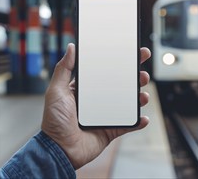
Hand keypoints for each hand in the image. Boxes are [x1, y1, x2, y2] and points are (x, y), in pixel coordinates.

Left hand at [41, 43, 150, 168]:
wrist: (58, 149)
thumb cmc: (54, 121)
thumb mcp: (56, 91)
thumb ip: (64, 69)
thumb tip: (71, 47)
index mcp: (88, 89)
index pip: (107, 72)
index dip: (121, 62)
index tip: (133, 53)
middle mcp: (100, 100)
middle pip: (123, 85)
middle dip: (136, 78)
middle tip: (142, 74)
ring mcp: (107, 115)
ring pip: (129, 103)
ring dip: (140, 98)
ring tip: (143, 96)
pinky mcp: (112, 129)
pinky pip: (129, 125)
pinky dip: (138, 121)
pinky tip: (144, 118)